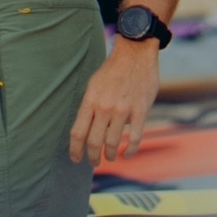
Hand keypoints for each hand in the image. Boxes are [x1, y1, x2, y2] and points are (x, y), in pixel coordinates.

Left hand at [73, 35, 161, 169]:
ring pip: (113, 143)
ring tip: (109, 158)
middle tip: (93, 162)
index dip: (75, 150)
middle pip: (94, 141)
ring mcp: (123, 110)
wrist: (135, 54)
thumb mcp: (93, 85)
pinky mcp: (141, 110)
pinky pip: (135, 138)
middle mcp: (104, 107)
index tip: (76, 159)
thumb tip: (87, 127)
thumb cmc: (112, 71)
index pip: (77, 132)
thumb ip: (90, 106)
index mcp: (90, 101)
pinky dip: (130, 150)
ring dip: (110, 155)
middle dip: (92, 157)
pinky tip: (127, 154)